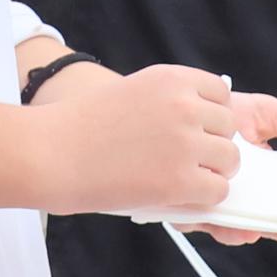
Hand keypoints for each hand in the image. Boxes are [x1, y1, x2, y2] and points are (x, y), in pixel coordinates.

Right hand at [32, 61, 245, 217]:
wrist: (47, 153)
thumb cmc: (80, 127)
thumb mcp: (132, 92)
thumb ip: (170, 101)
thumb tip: (206, 123)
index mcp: (173, 79)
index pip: (221, 94)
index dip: (211, 116)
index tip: (194, 130)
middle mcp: (185, 106)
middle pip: (228, 128)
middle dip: (212, 145)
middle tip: (186, 160)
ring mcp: (185, 144)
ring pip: (229, 160)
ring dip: (212, 172)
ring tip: (183, 178)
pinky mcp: (179, 180)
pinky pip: (218, 191)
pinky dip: (203, 197)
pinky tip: (179, 196)